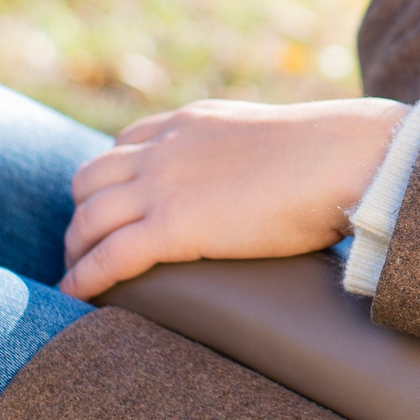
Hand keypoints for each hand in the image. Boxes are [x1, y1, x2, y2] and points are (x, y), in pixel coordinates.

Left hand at [59, 97, 407, 299]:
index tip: (110, 207)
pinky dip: (83, 276)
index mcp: (190, 123)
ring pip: (89, 218)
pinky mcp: (173, 226)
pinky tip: (76, 295)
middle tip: (86, 249)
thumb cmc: (329, 155)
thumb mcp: (270, 138)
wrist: (343, 158)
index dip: (109, 179)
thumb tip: (265, 183)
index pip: (124, 144)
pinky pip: (108, 256)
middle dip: (82, 216)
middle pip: (91, 180)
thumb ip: (247, 154)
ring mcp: (164, 186)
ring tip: (78, 276)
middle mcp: (165, 149)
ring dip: (76, 249)